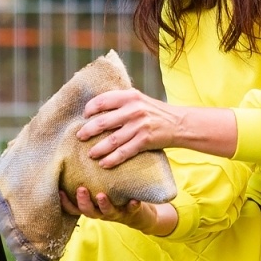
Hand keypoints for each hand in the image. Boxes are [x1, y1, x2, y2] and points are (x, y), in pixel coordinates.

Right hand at [59, 185, 175, 236]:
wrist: (134, 209)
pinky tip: (134, 200)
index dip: (65, 202)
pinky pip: (131, 210)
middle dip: (83, 201)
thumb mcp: (97, 186)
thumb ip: (87, 176)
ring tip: (102, 195)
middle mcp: (100, 211)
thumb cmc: (110, 193)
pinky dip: (132, 206)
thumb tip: (75, 148)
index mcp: (90, 205)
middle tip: (81, 189)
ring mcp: (115, 213)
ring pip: (107, 212)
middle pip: (87, 211)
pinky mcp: (130, 212)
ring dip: (104, 204)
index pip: (73, 207)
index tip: (60, 191)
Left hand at [76, 89, 239, 166]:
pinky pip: (124, 152)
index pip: (102, 100)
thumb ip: (121, 101)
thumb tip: (96, 108)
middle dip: (88, 131)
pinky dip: (112, 159)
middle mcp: (133, 109)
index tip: (84, 116)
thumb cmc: (155, 112)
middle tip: (80, 137)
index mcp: (130, 96)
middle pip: (103, 122)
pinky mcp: (145, 140)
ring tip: (90, 154)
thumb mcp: (139, 99)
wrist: (179, 123)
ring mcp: (139, 125)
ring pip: (112, 140)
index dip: (90, 109)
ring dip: (98, 148)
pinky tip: (104, 163)